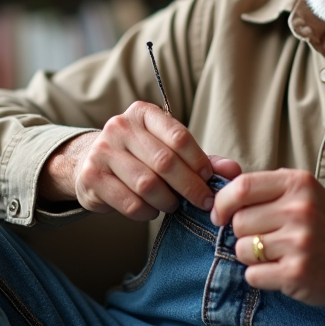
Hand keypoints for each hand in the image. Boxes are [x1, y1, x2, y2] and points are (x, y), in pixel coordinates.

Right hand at [38, 101, 242, 221]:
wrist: (91, 165)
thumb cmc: (140, 158)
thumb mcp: (169, 151)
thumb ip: (201, 159)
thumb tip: (234, 171)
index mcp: (143, 113)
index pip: (179, 136)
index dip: (199, 162)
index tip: (210, 180)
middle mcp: (119, 126)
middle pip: (165, 162)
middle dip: (190, 187)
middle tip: (203, 202)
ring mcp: (102, 150)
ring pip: (148, 185)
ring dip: (168, 201)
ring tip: (173, 205)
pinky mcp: (91, 176)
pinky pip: (130, 202)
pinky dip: (148, 212)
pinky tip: (152, 210)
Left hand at [210, 169, 324, 305]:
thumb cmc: (323, 223)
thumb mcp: (301, 192)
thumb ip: (264, 188)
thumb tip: (218, 196)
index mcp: (297, 183)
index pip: (241, 187)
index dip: (222, 203)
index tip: (220, 215)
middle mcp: (299, 210)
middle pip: (239, 222)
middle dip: (244, 233)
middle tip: (266, 238)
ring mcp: (299, 242)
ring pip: (242, 249)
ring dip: (252, 256)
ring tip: (277, 254)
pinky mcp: (296, 273)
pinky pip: (252, 275)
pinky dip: (260, 276)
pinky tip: (281, 270)